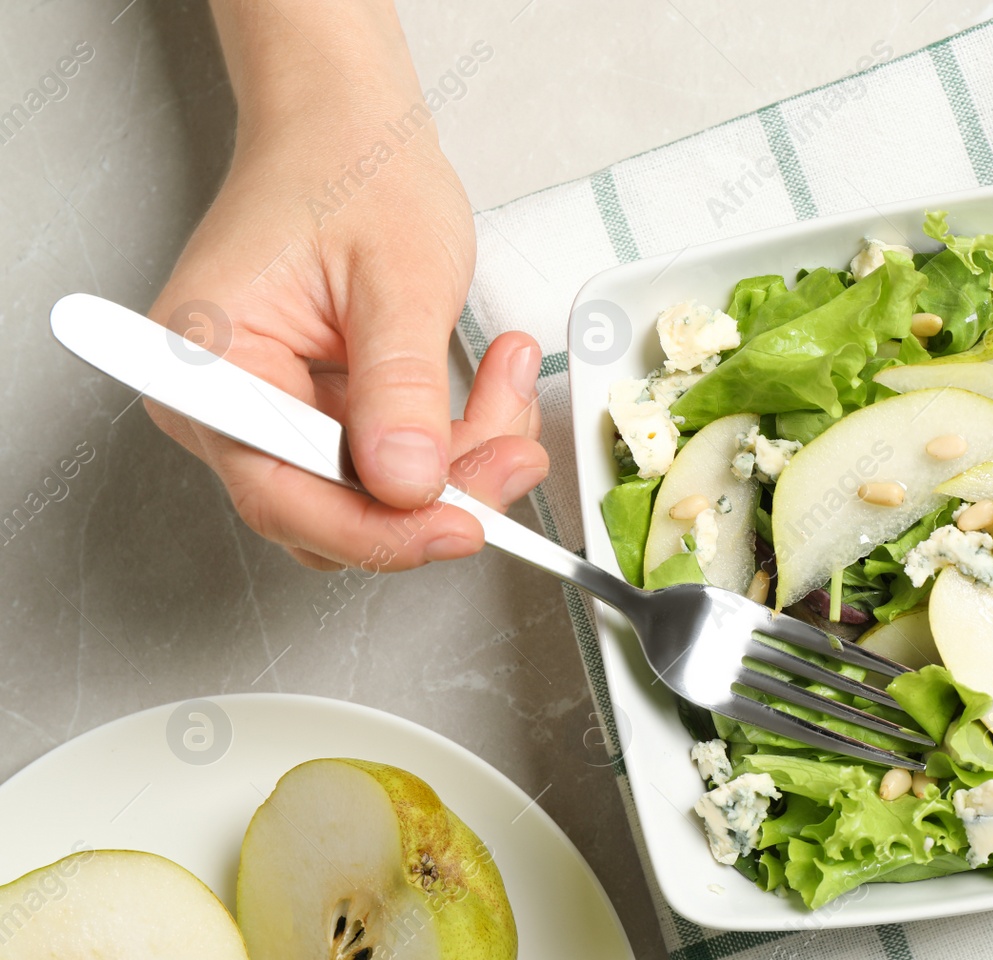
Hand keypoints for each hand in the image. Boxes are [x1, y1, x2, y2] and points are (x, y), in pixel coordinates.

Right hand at [148, 0, 547, 570]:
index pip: (281, 493)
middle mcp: (225, 406)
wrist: (349, 128)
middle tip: (516, 449)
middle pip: (331, 510)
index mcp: (208, 367)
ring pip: (376, 497)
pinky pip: (394, 464)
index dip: (377, 529)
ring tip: (510, 381)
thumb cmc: (352, 171)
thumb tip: (408, 486)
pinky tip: (494, 382)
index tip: (463, 525)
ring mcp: (272, 415)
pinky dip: (456, 439)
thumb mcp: (397, 276)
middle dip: (438, 493)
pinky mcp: (321, 416)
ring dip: (461, 460)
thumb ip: (399, 385)